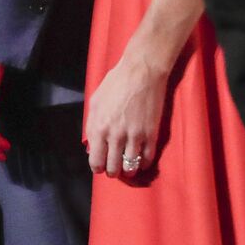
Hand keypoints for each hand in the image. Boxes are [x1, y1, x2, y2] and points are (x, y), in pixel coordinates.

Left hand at [84, 52, 168, 178]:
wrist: (140, 73)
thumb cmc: (115, 84)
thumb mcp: (95, 102)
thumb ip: (93, 124)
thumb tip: (93, 144)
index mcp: (98, 128)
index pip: (95, 160)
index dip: (97, 167)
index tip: (100, 167)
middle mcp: (115, 136)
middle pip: (113, 167)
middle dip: (112, 171)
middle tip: (114, 169)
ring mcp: (134, 136)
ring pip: (130, 166)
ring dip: (128, 171)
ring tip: (127, 169)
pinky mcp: (151, 134)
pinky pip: (147, 158)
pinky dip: (143, 164)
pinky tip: (141, 162)